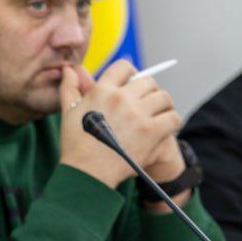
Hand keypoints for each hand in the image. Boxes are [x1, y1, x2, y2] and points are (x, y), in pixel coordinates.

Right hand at [58, 60, 181, 188]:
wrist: (87, 173)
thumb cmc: (76, 144)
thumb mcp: (68, 112)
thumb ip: (70, 87)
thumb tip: (70, 69)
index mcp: (102, 90)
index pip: (124, 67)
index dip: (131, 73)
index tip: (133, 83)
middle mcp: (121, 98)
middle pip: (148, 81)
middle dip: (149, 90)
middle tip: (147, 103)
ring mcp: (138, 115)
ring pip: (164, 97)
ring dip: (163, 105)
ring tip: (159, 114)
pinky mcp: (151, 132)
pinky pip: (173, 117)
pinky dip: (172, 121)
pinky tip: (165, 127)